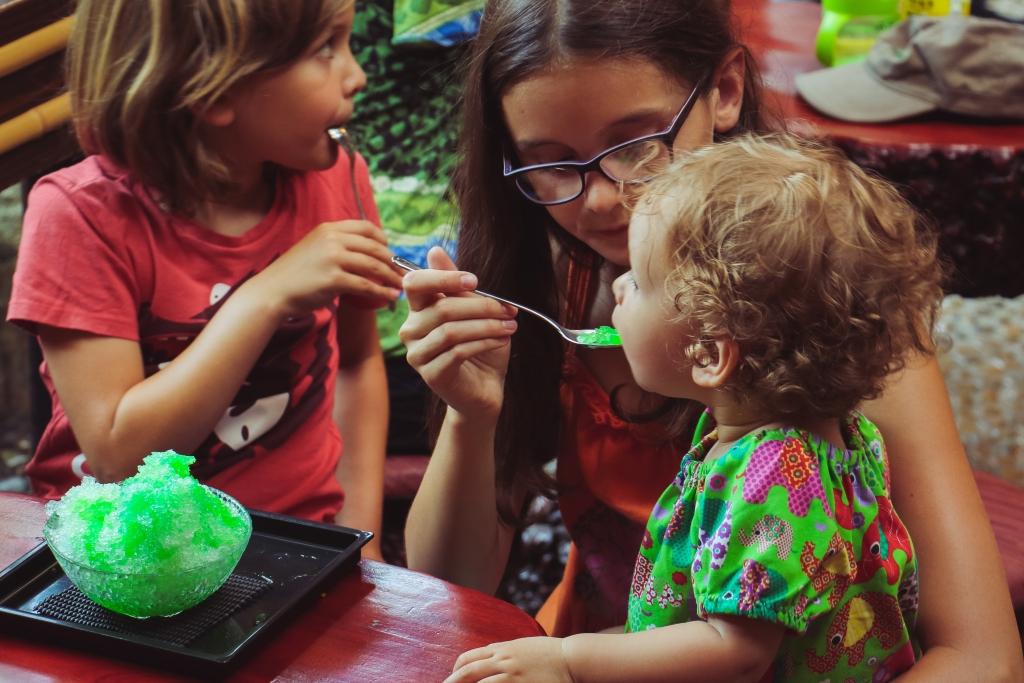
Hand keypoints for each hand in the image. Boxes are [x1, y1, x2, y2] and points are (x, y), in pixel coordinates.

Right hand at [248, 219, 403, 319]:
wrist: (271, 292)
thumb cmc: (293, 275)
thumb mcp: (314, 249)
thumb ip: (337, 246)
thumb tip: (365, 254)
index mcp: (329, 228)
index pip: (366, 227)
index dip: (383, 240)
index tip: (390, 253)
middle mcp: (332, 239)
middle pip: (374, 247)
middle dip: (392, 261)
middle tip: (401, 273)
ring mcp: (333, 258)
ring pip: (374, 265)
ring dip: (391, 277)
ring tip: (400, 286)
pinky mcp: (334, 279)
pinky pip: (366, 284)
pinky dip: (381, 291)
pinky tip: (389, 296)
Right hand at [399, 247, 516, 420]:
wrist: (485, 388)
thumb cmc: (479, 346)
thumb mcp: (473, 311)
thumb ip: (456, 285)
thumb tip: (434, 250)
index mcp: (418, 309)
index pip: (415, 283)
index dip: (443, 277)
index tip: (475, 281)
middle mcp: (411, 330)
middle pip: (442, 308)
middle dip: (481, 306)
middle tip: (508, 309)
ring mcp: (418, 355)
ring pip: (451, 330)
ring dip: (487, 325)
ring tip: (510, 326)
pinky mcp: (431, 375)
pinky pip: (457, 351)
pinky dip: (484, 342)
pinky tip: (502, 340)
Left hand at [444, 637, 574, 682]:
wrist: (571, 658)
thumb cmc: (548, 654)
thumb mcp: (522, 646)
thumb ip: (504, 651)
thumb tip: (487, 656)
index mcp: (501, 649)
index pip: (469, 658)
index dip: (456, 670)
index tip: (451, 679)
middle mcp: (502, 661)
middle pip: (468, 672)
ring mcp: (511, 676)